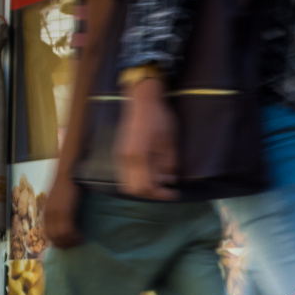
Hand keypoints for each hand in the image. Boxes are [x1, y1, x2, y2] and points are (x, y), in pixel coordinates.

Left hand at [43, 177, 82, 248]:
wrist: (66, 174)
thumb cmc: (64, 186)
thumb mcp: (56, 201)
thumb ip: (56, 211)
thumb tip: (63, 223)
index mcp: (45, 213)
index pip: (47, 234)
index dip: (57, 242)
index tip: (67, 244)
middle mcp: (48, 215)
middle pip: (53, 238)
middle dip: (64, 245)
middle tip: (75, 245)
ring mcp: (56, 214)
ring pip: (60, 236)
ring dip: (71, 242)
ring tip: (80, 240)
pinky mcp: (64, 212)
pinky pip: (68, 231)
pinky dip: (75, 237)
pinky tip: (81, 236)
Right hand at [115, 76, 178, 200]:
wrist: (142, 100)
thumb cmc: (159, 118)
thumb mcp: (170, 141)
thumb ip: (169, 164)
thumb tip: (169, 181)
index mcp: (139, 156)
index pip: (147, 187)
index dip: (162, 194)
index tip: (174, 193)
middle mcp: (126, 159)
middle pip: (135, 190)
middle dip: (152, 193)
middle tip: (166, 190)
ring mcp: (120, 155)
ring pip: (128, 184)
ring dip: (144, 187)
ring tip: (160, 181)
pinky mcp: (119, 152)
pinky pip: (125, 175)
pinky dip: (138, 179)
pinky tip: (151, 173)